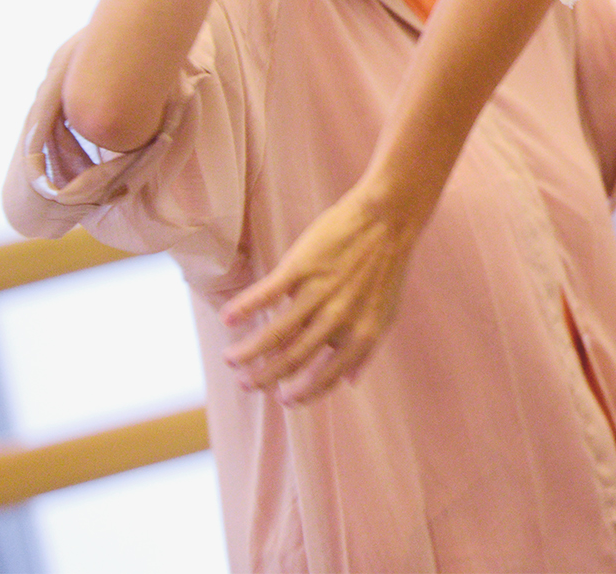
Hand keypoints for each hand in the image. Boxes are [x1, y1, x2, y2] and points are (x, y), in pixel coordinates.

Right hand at [221, 181, 422, 403]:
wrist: (389, 217)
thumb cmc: (386, 267)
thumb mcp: (386, 314)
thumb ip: (366, 349)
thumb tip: (351, 382)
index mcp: (362, 334)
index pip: (327, 376)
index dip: (304, 392)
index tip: (283, 399)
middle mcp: (339, 319)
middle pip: (293, 359)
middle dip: (266, 377)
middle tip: (246, 385)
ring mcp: (318, 292)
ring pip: (274, 333)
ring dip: (248, 351)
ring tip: (230, 360)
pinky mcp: (301, 267)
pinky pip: (266, 294)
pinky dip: (244, 307)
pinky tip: (226, 318)